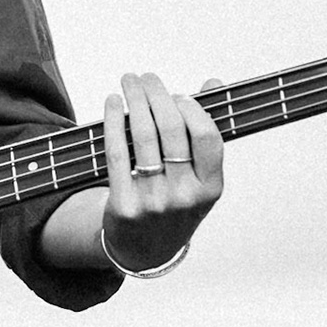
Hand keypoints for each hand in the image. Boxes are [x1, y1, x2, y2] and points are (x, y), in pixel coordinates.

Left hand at [99, 74, 224, 270]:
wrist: (144, 249)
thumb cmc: (176, 203)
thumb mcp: (200, 178)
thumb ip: (206, 132)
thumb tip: (213, 83)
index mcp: (210, 188)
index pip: (207, 137)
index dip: (192, 108)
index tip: (178, 94)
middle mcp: (184, 196)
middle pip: (171, 130)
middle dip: (157, 95)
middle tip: (147, 77)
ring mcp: (154, 202)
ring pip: (143, 136)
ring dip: (135, 100)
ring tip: (129, 81)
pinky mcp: (124, 204)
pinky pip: (117, 152)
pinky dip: (113, 121)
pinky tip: (112, 102)